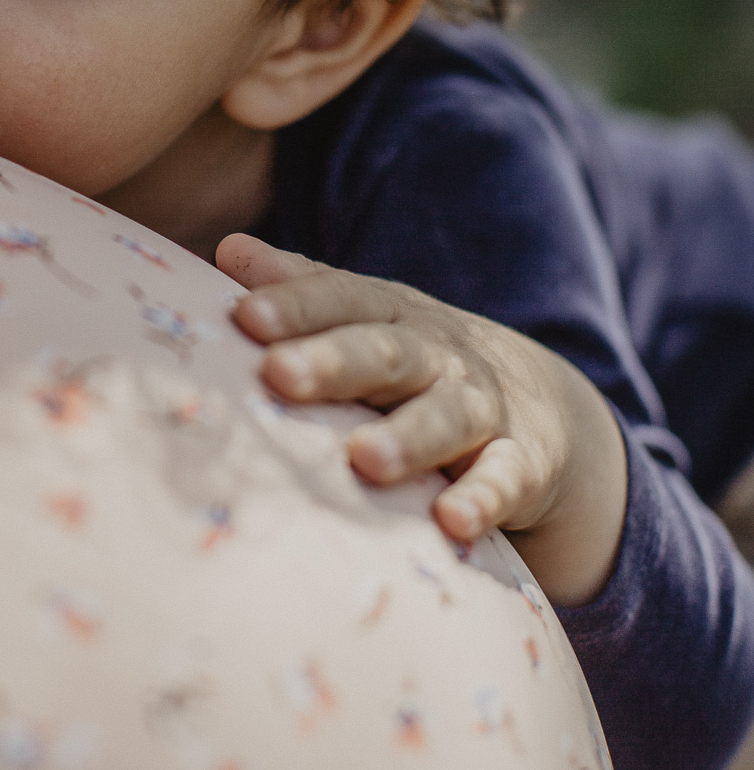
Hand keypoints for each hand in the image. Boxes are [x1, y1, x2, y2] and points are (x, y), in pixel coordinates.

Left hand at [216, 232, 627, 607]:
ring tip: (364, 459)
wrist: (542, 406)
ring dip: (407, 438)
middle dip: (333, 362)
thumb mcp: (369, 317)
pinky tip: (453, 520)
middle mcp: (436, 354)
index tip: (244, 315)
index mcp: (390, 315)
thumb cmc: (417, 360)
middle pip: (385, 353)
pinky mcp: (521, 464)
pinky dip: (483, 498)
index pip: (342, 299)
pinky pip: (504, 480)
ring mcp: (481, 408)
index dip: (294, 305)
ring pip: (445, 417)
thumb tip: (228, 249)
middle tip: (280, 374)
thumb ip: (304, 288)